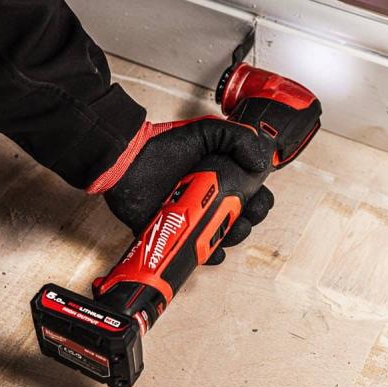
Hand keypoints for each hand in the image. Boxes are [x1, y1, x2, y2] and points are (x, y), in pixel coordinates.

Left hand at [88, 116, 273, 264]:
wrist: (125, 163)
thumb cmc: (161, 146)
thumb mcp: (205, 131)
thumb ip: (237, 137)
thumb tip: (262, 162)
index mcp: (221, 175)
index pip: (253, 193)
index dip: (260, 200)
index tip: (256, 200)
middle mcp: (210, 197)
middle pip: (243, 217)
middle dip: (249, 221)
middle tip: (242, 216)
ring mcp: (194, 216)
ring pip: (224, 236)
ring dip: (232, 237)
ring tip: (227, 231)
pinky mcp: (176, 232)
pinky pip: (197, 250)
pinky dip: (208, 254)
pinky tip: (212, 250)